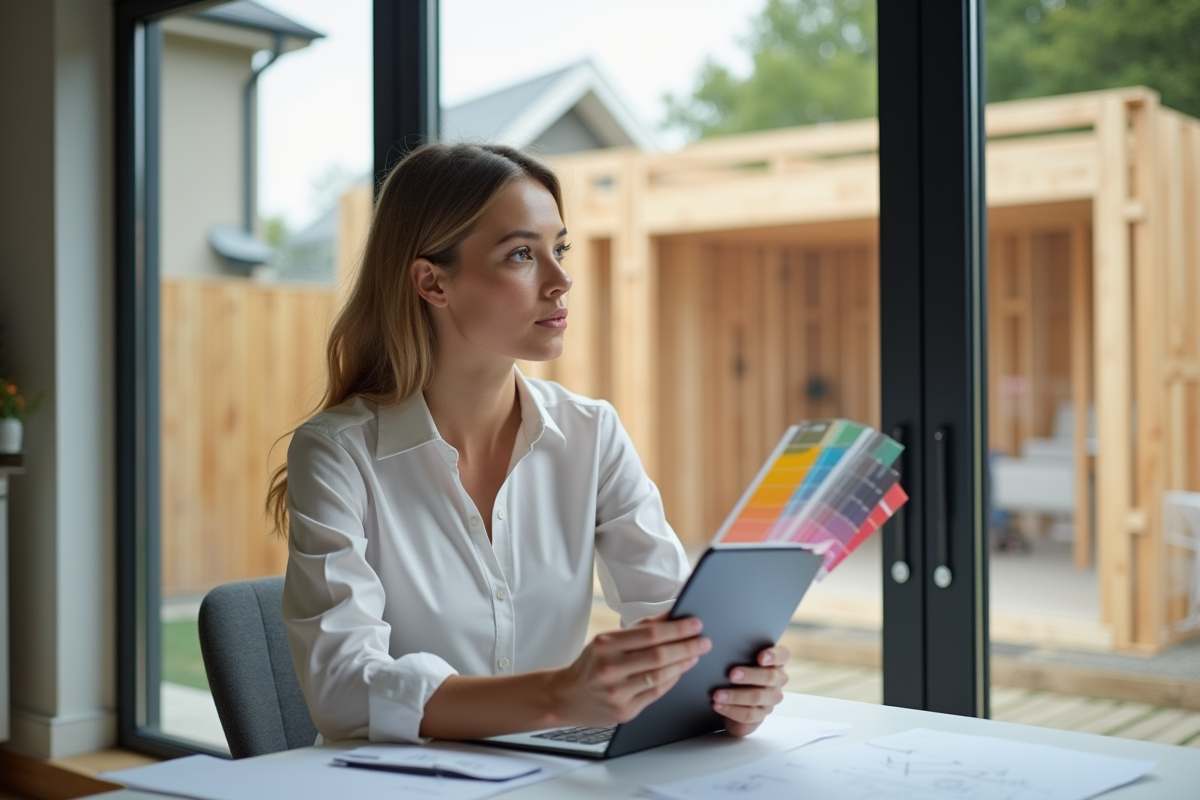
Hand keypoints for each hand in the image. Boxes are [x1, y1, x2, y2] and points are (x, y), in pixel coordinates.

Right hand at [550, 614, 710, 726]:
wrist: (566, 697)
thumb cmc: (590, 665)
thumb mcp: (606, 640)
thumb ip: (639, 628)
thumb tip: (670, 615)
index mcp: (605, 645)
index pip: (650, 634)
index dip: (677, 629)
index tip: (695, 624)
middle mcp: (610, 668)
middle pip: (659, 655)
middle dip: (687, 647)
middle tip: (703, 641)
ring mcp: (618, 692)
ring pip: (661, 676)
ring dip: (683, 664)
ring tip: (695, 655)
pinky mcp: (625, 710)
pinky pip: (657, 693)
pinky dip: (672, 680)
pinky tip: (680, 671)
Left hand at [713, 643, 789, 736]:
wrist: (732, 698)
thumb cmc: (737, 670)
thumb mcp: (738, 659)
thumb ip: (738, 652)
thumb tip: (720, 646)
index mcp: (776, 661)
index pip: (782, 655)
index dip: (773, 655)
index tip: (760, 657)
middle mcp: (777, 680)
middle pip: (770, 677)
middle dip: (749, 675)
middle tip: (731, 674)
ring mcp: (770, 700)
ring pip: (757, 697)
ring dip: (735, 696)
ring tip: (717, 694)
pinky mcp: (760, 716)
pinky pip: (748, 715)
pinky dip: (731, 710)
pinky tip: (718, 705)